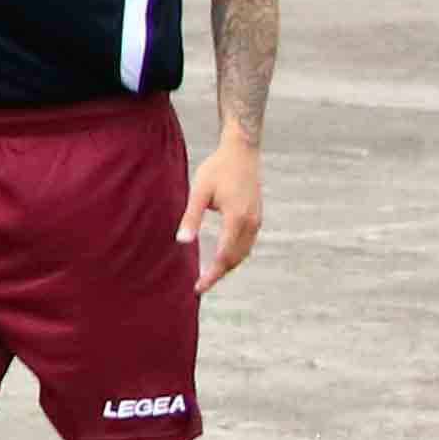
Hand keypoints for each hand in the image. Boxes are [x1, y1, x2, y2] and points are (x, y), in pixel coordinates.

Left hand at [180, 134, 263, 292]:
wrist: (242, 151)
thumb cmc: (217, 169)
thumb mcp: (199, 192)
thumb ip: (191, 217)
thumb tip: (181, 242)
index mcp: (237, 219)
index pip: (224, 256)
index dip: (211, 275)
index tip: (198, 287)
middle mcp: (251, 223)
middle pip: (236, 258)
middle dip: (219, 274)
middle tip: (200, 286)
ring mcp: (256, 220)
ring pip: (244, 252)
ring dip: (228, 266)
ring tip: (210, 276)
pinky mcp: (256, 216)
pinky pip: (247, 243)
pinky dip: (235, 254)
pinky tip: (222, 257)